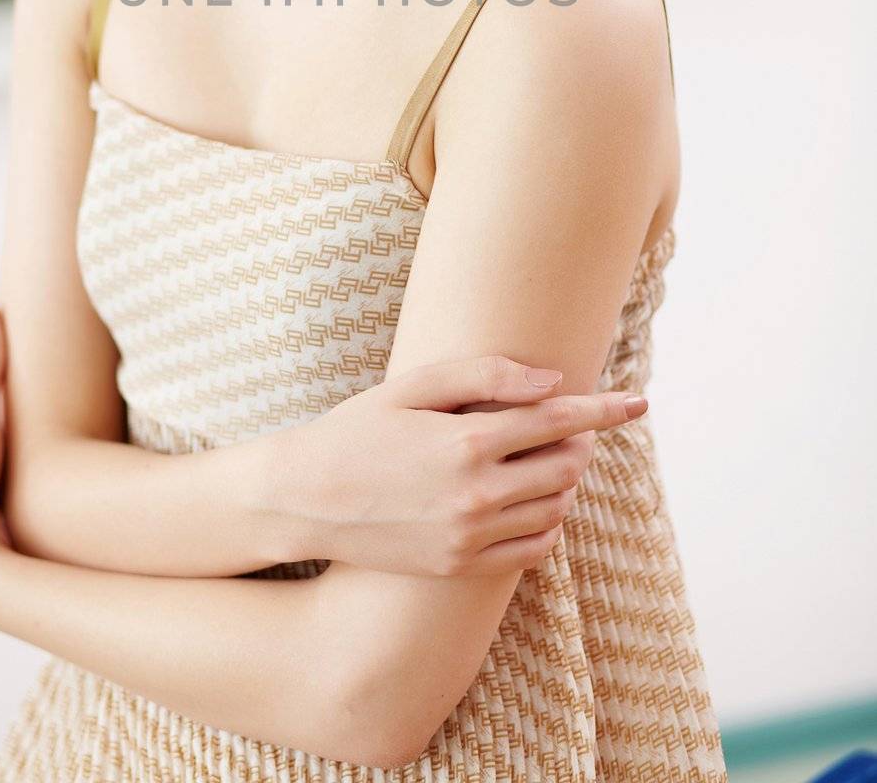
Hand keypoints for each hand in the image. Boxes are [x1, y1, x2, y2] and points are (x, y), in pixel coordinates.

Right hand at [280, 354, 647, 576]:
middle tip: (568, 425)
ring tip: (548, 460)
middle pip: (563, 466)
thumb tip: (552, 383)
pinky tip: (533, 503)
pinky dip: (547, 524)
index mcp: (468, 441)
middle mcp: (477, 494)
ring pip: (553, 509)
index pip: (558, 422)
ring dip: (564, 481)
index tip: (637, 401)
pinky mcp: (461, 567)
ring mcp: (470, 537)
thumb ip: (485, 375)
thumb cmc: (356, 429)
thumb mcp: (412, 387)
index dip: (603, 409)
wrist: (305, 499)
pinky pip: (531, 551)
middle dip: (578, 441)